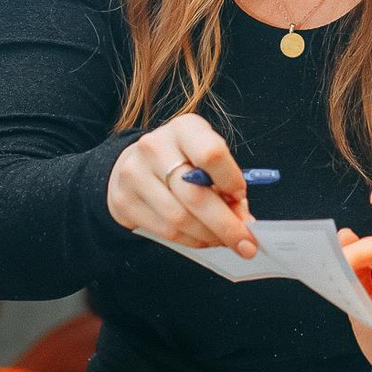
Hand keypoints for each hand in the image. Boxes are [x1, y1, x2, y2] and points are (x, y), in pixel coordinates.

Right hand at [107, 113, 256, 256]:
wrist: (134, 165)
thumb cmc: (181, 160)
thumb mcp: (205, 157)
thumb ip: (226, 183)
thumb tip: (242, 220)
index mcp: (183, 129)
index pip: (212, 154)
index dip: (231, 181)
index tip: (241, 198)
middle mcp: (155, 147)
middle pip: (196, 194)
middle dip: (226, 225)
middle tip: (246, 243)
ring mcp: (135, 174)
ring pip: (180, 218)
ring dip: (209, 236)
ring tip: (224, 240)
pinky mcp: (125, 201)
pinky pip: (165, 231)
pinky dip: (191, 240)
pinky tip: (202, 238)